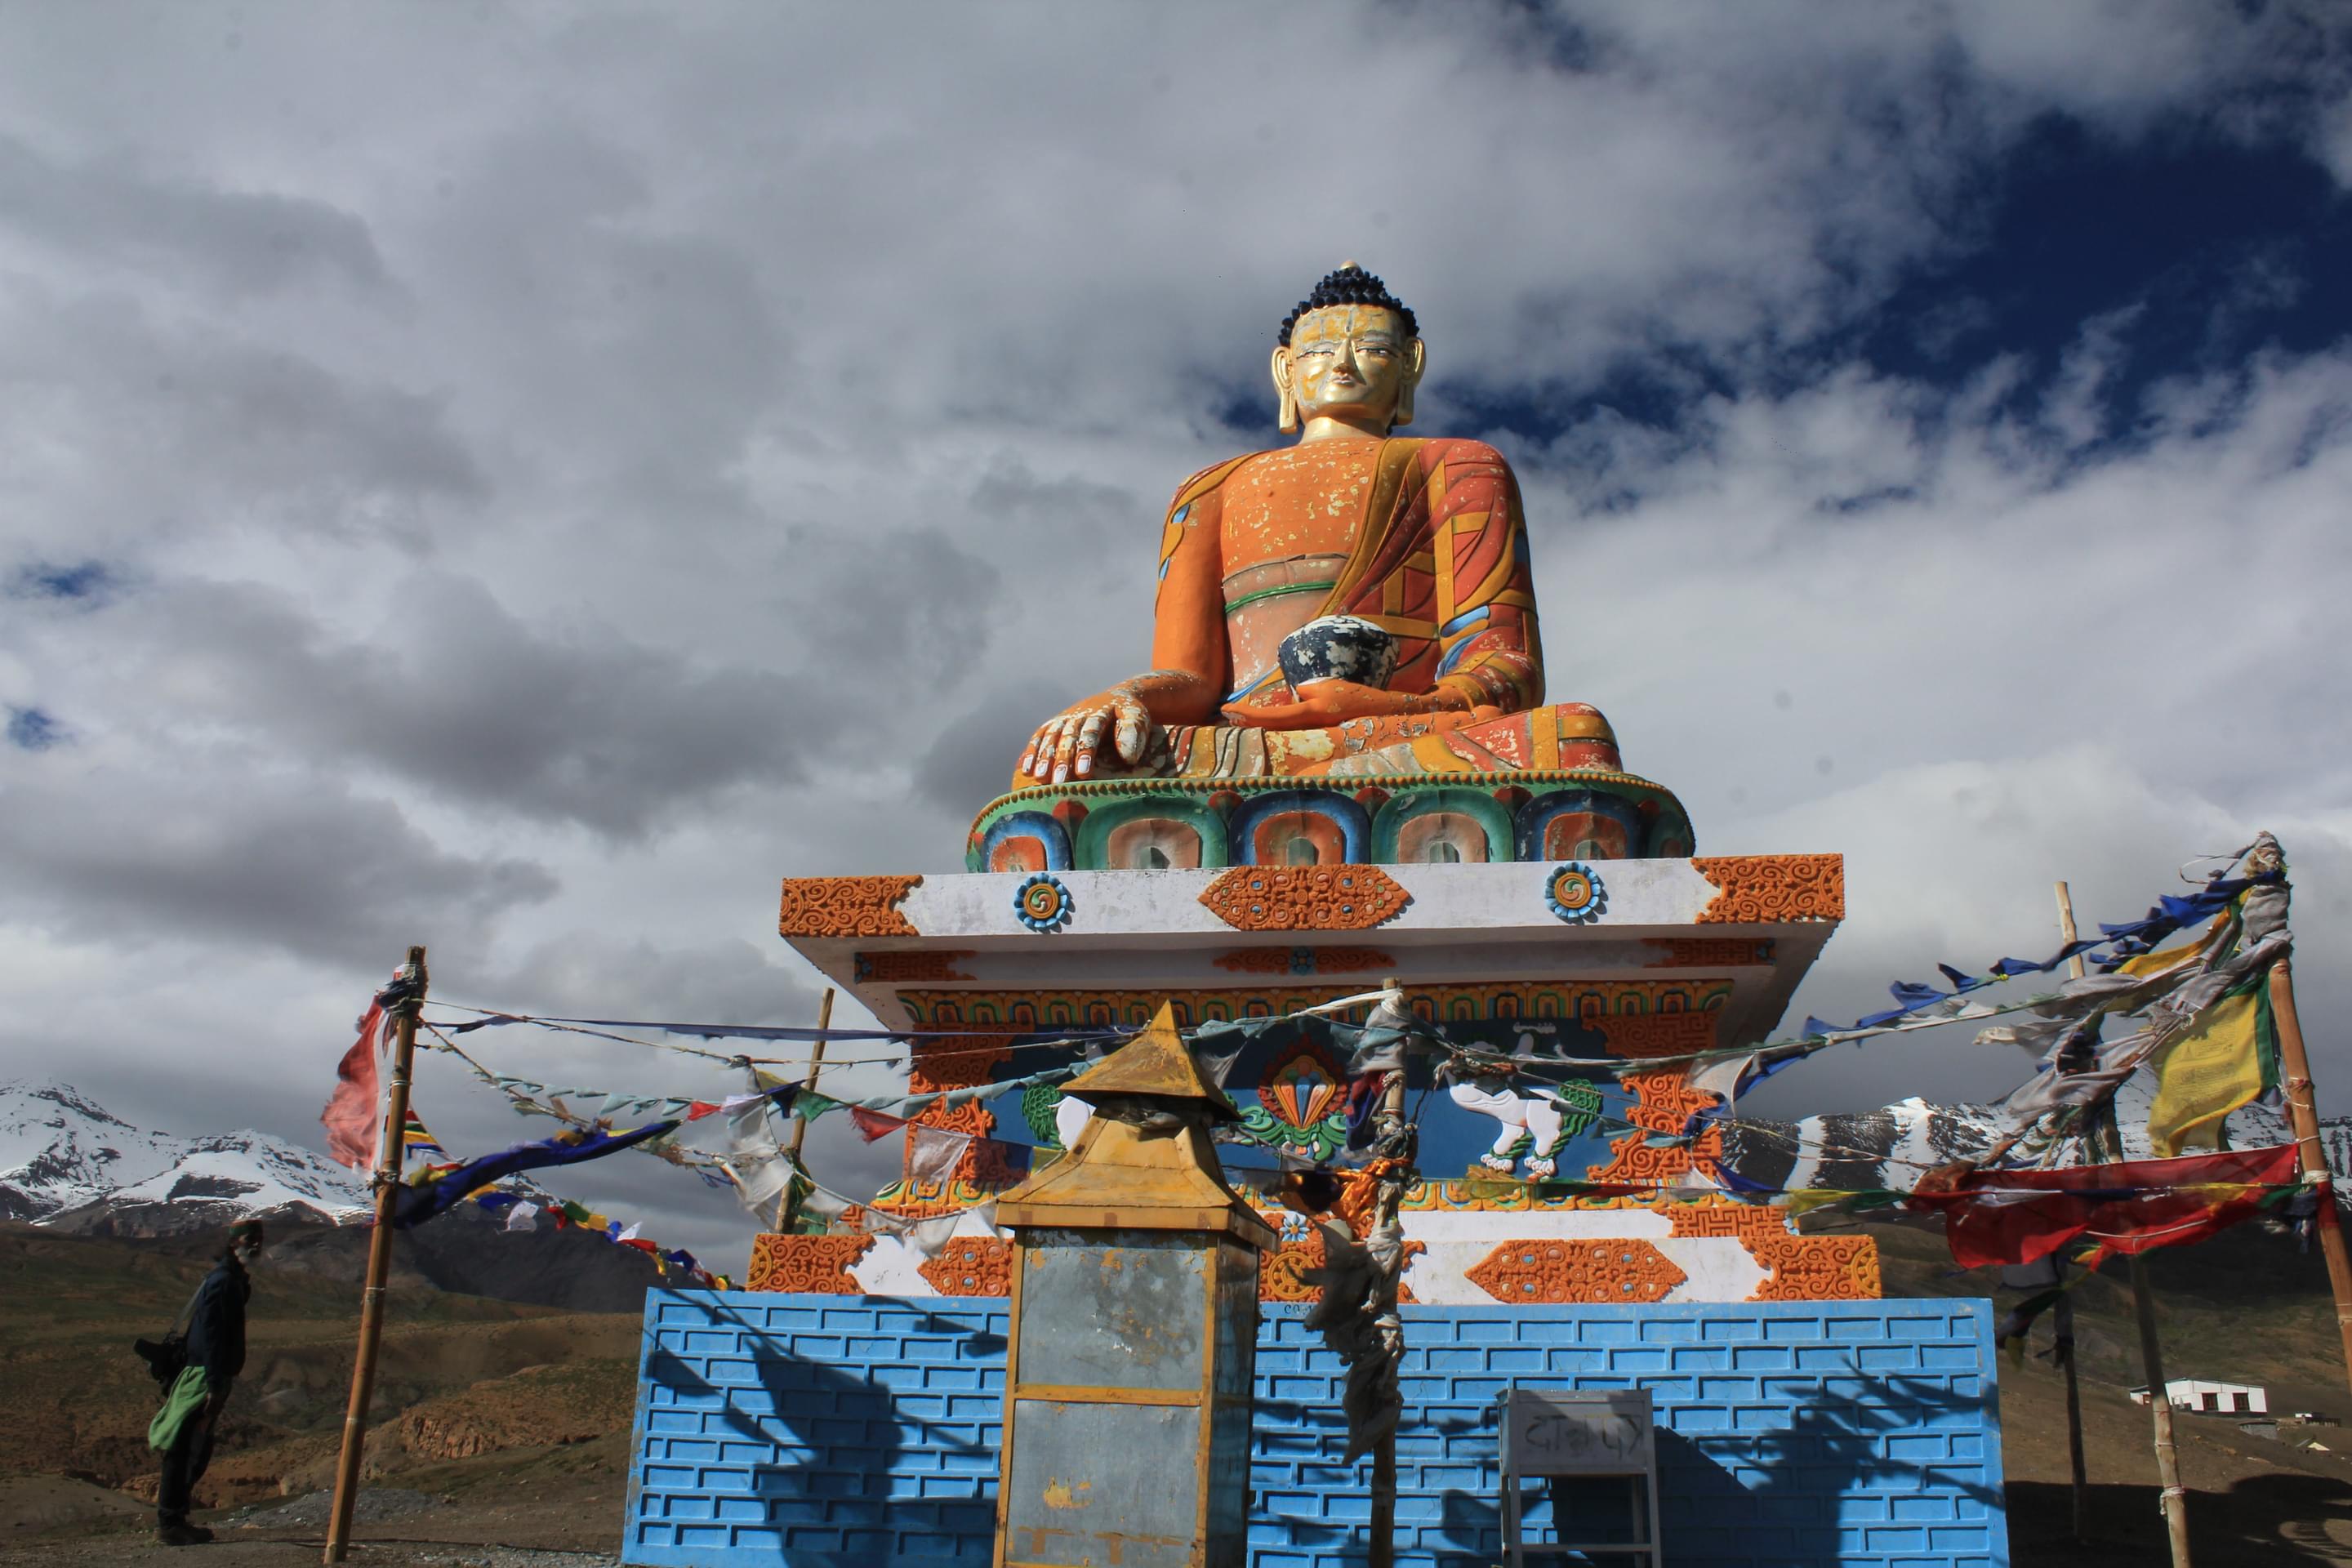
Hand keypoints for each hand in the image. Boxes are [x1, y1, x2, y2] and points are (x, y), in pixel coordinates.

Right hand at [1019, 688, 1153, 784]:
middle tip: (1059, 782)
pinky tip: (1025, 769)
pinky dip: (1032, 751)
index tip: (1084, 774)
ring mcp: (1065, 718)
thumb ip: (1132, 734)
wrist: (1117, 698)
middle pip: (1068, 737)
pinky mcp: (1055, 724)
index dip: (1086, 752)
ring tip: (1040, 779)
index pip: (1091, 732)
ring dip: (1044, 758)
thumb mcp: (1137, 718)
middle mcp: (1079, 714)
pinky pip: (1040, 736)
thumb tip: (1128, 758)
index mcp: (1101, 711)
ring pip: (1052, 737)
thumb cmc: (1130, 715)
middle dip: (1063, 760)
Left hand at [1221, 679, 1425, 730]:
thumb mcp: (1328, 688)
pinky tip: (1262, 727)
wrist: (1384, 715)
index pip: (1271, 716)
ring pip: (1278, 734)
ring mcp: (1313, 737)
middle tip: (1224, 716)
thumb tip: (1292, 698)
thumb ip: (1306, 692)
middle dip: (1245, 723)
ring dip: (1257, 727)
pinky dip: (1273, 729)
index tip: (1228, 709)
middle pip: (1269, 730)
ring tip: (1235, 720)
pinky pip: (1290, 734)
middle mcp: (1309, 729)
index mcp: (1310, 714)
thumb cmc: (1357, 698)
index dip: (1247, 714)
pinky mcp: (1317, 740)